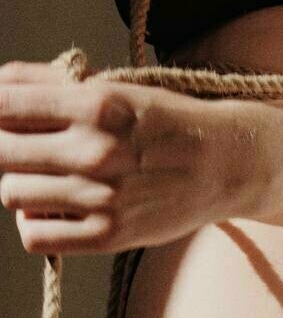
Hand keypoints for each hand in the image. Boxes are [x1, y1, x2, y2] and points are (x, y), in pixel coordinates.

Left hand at [0, 60, 239, 254]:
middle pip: (0, 151)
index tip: (3, 116)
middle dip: (2, 146)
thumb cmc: (167, 122)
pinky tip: (51, 208)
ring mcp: (100, 197)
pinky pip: (35, 235)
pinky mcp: (107, 235)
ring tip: (42, 178)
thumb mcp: (117, 88)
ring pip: (11, 193)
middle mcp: (94, 151)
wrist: (225, 164)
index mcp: (94, 104)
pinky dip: (32, 221)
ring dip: (18, 184)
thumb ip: (52, 82)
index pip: (4, 105)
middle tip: (21, 147)